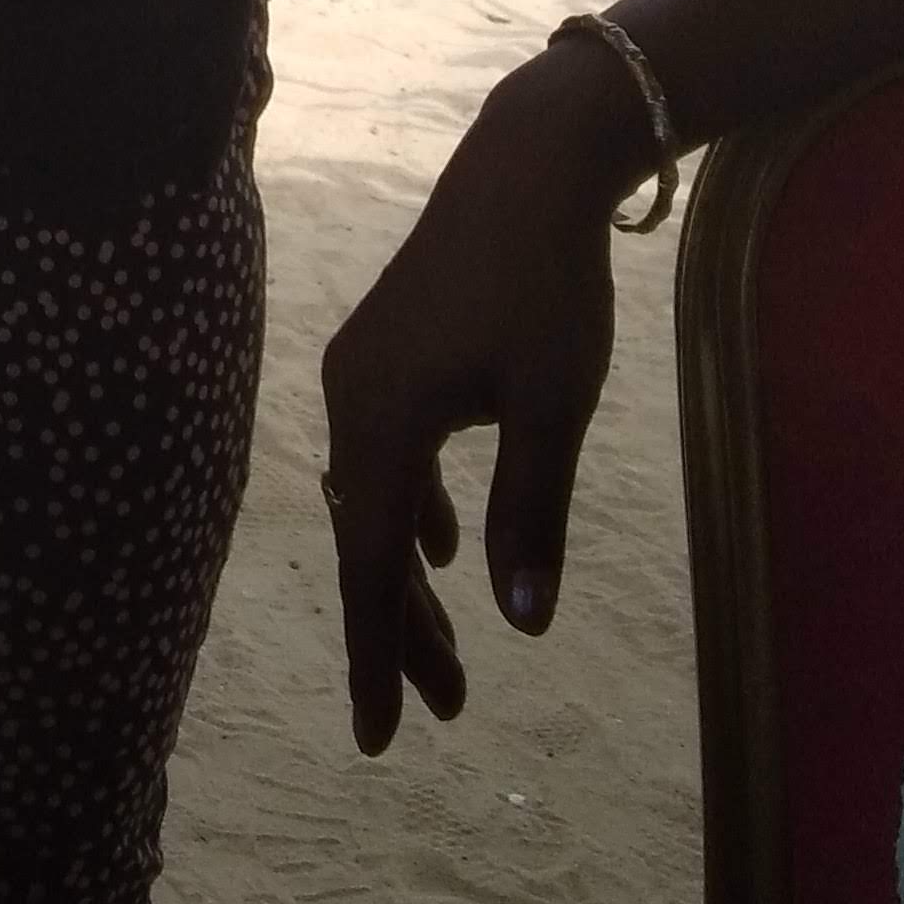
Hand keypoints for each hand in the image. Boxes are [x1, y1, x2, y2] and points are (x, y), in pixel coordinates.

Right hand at [317, 48, 653, 754]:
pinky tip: (436, 547)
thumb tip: (522, 623)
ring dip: (408, 575)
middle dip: (401, 631)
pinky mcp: (386, 353)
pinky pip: (384, 457)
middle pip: (367, 541)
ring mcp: (363, 371)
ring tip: (447, 654)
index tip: (380, 738)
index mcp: (381, 422)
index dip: (377, 656)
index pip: (371, 566)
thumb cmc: (548, 284)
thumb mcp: (551, 409)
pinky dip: (409, 510)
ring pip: (376, 501)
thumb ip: (530, 515)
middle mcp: (352, 400)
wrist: (529, 165)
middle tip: (448, 710)